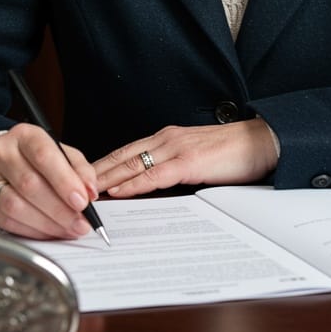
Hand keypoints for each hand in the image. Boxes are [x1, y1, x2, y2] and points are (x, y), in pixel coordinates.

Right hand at [0, 123, 99, 239]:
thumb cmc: (33, 158)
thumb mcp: (59, 152)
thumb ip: (78, 169)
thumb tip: (90, 191)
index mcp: (25, 135)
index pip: (44, 155)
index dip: (64, 181)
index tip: (82, 201)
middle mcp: (2, 152)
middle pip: (30, 184)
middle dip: (59, 209)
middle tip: (80, 223)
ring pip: (15, 206)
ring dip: (46, 223)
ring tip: (67, 230)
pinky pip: (6, 221)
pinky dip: (31, 230)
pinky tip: (48, 232)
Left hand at [94, 119, 278, 198]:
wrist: (263, 141)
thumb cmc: (234, 152)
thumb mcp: (196, 159)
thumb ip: (173, 168)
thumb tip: (151, 188)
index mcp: (167, 138)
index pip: (126, 152)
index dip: (101, 166)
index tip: (79, 177)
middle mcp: (166, 139)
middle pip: (121, 156)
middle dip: (93, 172)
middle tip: (67, 185)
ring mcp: (177, 148)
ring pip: (131, 164)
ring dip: (105, 180)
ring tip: (82, 193)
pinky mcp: (190, 161)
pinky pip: (155, 174)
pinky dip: (133, 184)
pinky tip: (118, 192)